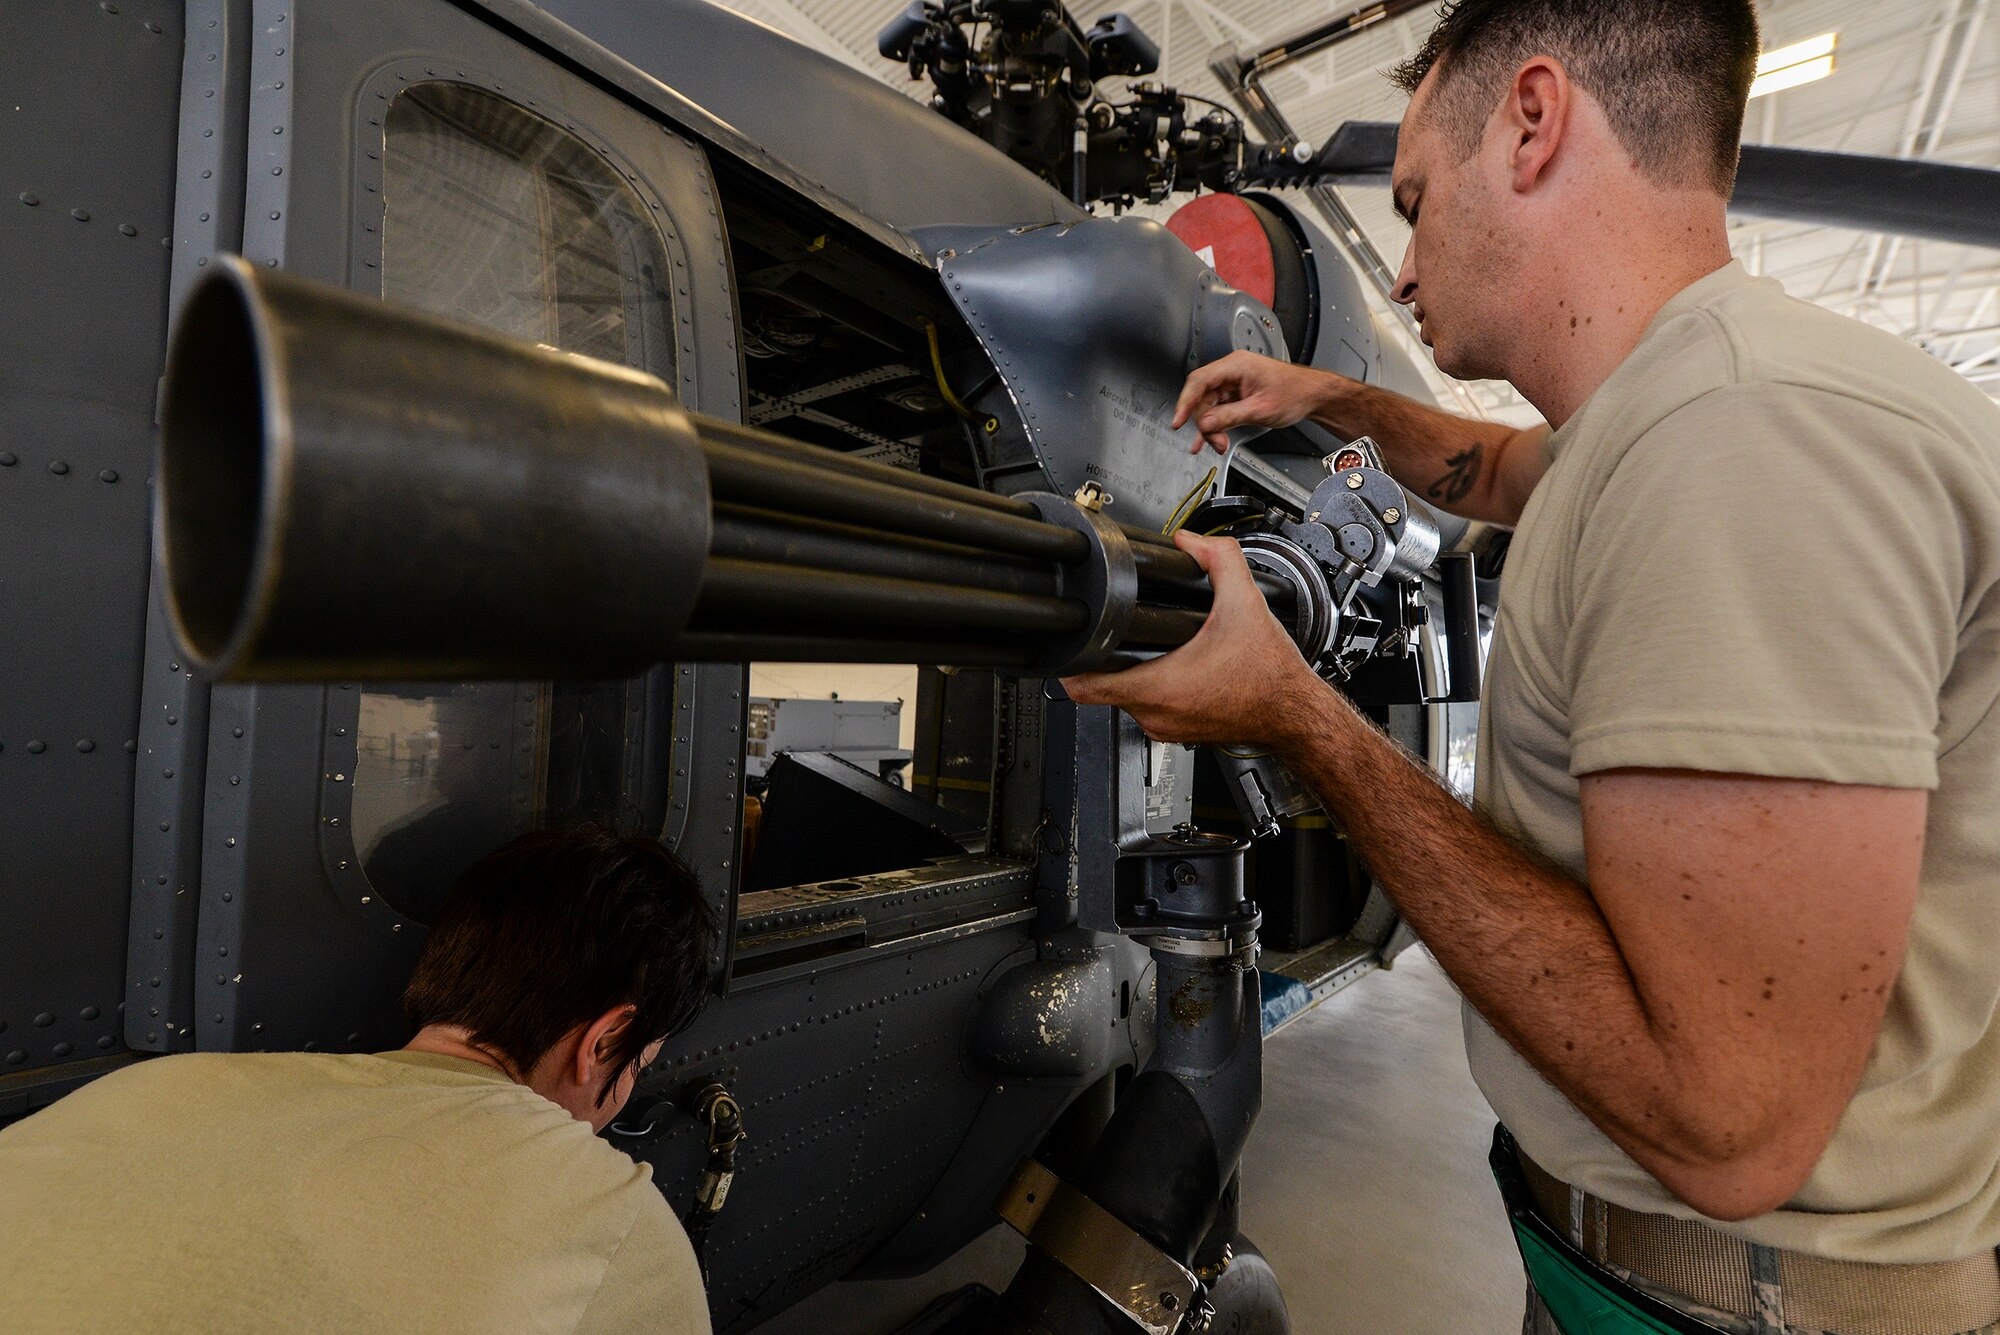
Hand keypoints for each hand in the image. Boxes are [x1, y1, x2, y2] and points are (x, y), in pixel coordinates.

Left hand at [1062, 530, 1325, 746]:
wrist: (1295, 713)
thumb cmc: (1271, 676)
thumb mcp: (1245, 603)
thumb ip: (1219, 559)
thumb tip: (1192, 540)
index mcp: (1159, 687)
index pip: (1082, 685)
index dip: (1068, 661)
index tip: (1070, 642)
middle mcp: (1155, 714)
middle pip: (1101, 686)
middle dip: (1104, 657)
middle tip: (1111, 631)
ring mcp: (1165, 727)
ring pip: (1125, 697)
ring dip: (1129, 671)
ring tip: (1146, 646)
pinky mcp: (1176, 732)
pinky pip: (1148, 707)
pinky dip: (1152, 685)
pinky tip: (1170, 665)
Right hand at [1174, 351, 1347, 454]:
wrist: (1312, 395)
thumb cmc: (1294, 393)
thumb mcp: (1260, 409)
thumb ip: (1229, 417)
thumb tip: (1205, 425)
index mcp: (1236, 366)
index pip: (1200, 381)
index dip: (1185, 402)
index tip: (1178, 420)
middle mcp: (1231, 371)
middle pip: (1203, 397)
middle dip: (1205, 423)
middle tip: (1214, 441)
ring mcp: (1233, 383)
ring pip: (1209, 407)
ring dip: (1211, 428)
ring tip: (1219, 445)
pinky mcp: (1236, 395)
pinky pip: (1218, 410)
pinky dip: (1215, 426)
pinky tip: (1208, 441)